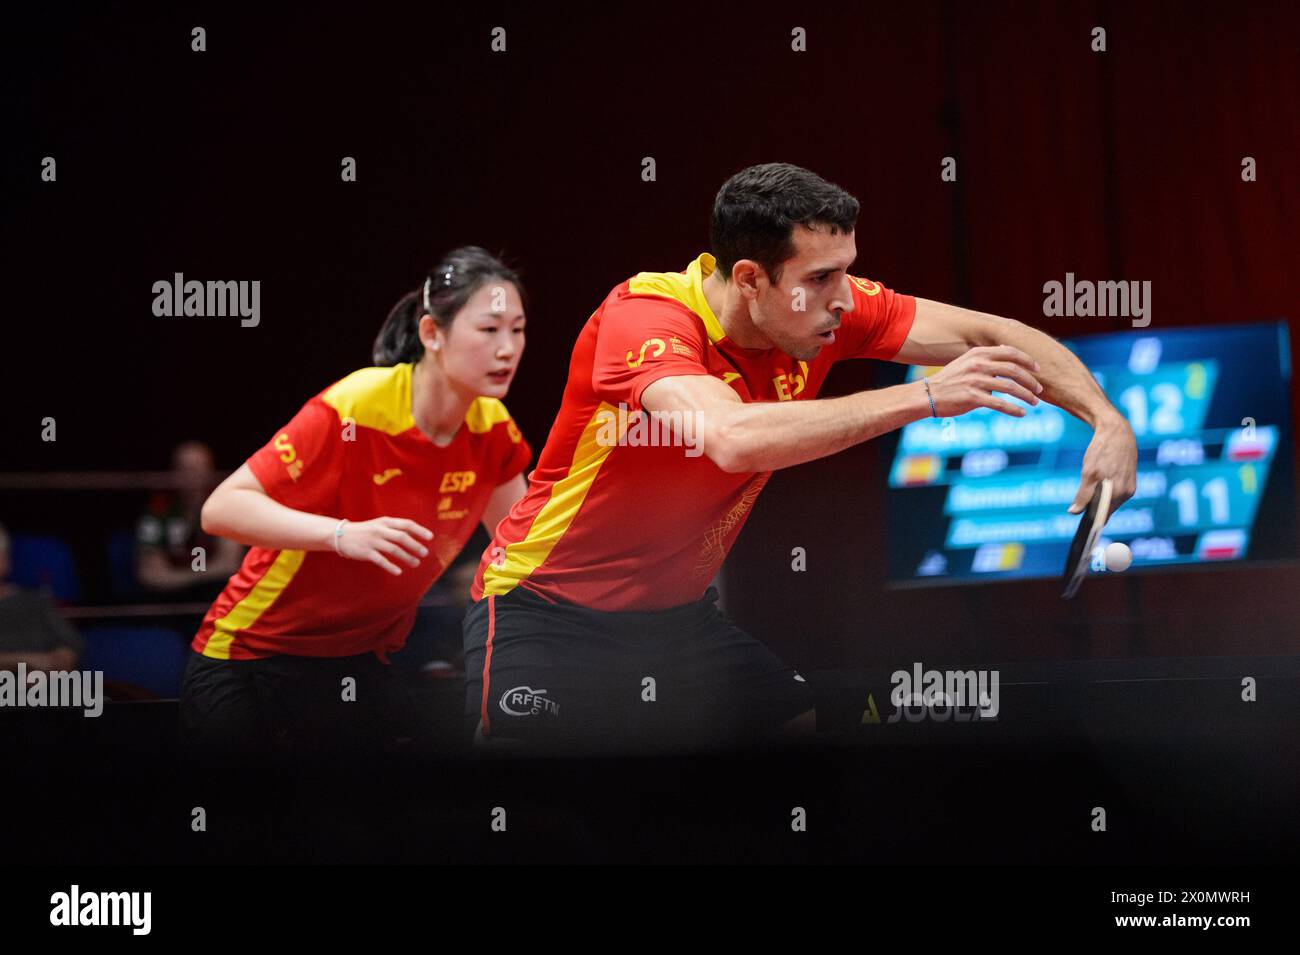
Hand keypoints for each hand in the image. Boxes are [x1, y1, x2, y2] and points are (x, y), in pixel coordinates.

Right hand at [335, 517, 432, 575]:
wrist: (341, 535)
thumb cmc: (365, 530)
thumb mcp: (380, 524)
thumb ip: (395, 528)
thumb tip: (415, 535)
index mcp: (385, 522)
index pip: (406, 524)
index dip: (419, 530)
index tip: (430, 537)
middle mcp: (380, 530)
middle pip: (401, 537)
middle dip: (415, 545)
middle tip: (425, 553)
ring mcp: (372, 541)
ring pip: (393, 549)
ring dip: (407, 557)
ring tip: (416, 563)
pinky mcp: (366, 552)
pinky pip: (381, 560)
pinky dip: (390, 566)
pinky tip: (399, 571)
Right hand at [924, 345, 1042, 417]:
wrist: (927, 395)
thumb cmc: (949, 380)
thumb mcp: (966, 361)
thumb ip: (985, 357)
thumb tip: (1006, 350)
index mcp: (978, 354)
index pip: (1010, 352)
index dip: (1028, 360)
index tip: (1038, 370)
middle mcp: (978, 365)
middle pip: (1014, 370)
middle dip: (1030, 380)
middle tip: (1040, 390)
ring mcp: (975, 381)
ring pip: (1010, 388)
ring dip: (1026, 396)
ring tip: (1034, 402)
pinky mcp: (973, 398)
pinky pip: (1000, 404)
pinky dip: (1014, 409)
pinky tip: (1021, 414)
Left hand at [1069, 414, 1137, 518]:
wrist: (1117, 431)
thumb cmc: (1102, 450)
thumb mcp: (1088, 473)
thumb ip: (1083, 495)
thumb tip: (1074, 512)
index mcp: (1118, 493)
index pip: (1103, 517)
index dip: (1091, 522)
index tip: (1081, 528)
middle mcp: (1127, 493)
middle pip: (1107, 510)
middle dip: (1094, 509)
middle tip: (1078, 506)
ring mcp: (1130, 487)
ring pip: (1110, 501)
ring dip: (1098, 499)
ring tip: (1090, 487)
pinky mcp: (1130, 480)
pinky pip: (1115, 492)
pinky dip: (1105, 491)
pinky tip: (1099, 481)